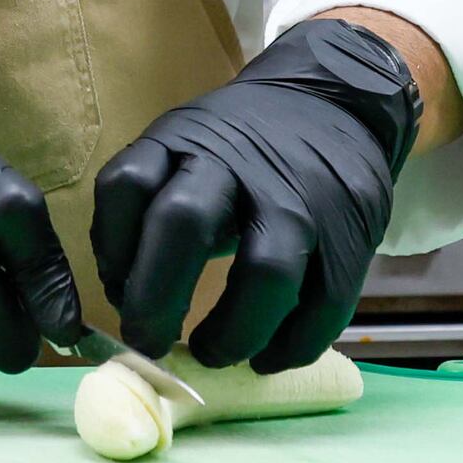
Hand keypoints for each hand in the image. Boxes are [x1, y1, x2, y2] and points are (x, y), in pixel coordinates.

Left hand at [91, 18, 421, 371]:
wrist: (336, 102)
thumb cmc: (241, 147)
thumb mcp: (184, 148)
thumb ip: (149, 207)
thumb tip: (124, 297)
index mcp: (183, 141)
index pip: (127, 184)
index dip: (112, 249)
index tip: (117, 294)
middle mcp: (238, 166)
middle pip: (185, 224)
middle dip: (156, 296)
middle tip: (148, 343)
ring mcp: (299, 202)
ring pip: (265, 273)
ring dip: (231, 332)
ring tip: (212, 354)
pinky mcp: (350, 238)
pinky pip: (322, 307)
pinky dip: (289, 348)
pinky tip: (265, 359)